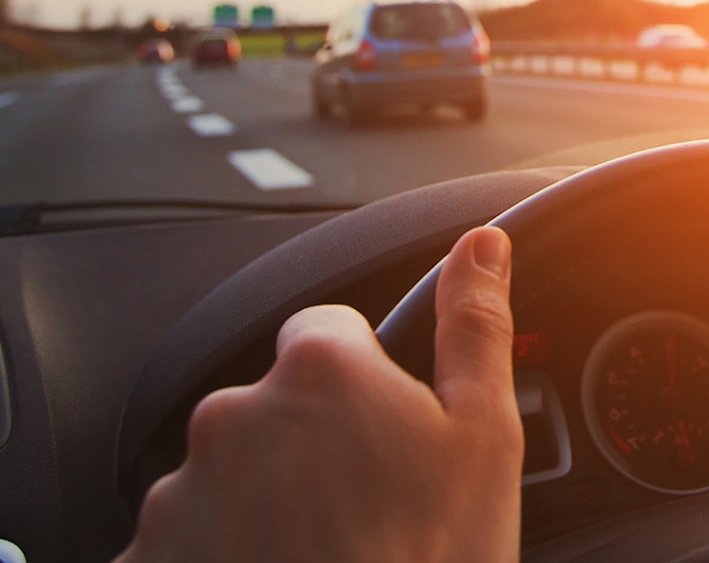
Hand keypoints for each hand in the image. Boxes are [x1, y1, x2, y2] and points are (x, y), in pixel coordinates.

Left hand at [117, 226, 522, 562]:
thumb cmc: (433, 561)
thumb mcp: (484, 437)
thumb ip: (474, 327)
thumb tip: (480, 247)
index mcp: (319, 372)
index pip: (330, 331)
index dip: (370, 378)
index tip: (390, 430)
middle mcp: (235, 415)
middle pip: (279, 401)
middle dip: (318, 439)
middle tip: (370, 503)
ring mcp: (185, 490)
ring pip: (235, 467)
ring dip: (270, 495)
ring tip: (329, 549)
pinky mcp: (154, 553)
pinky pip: (194, 530)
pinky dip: (229, 548)